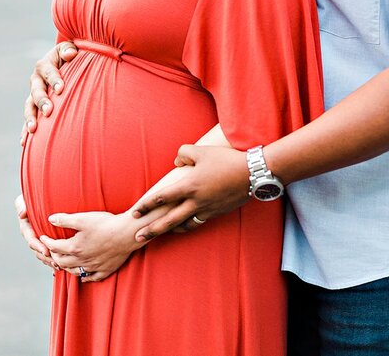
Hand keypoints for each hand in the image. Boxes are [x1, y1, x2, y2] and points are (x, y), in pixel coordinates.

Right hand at [15, 195, 56, 270]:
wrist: (43, 199)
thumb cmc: (33, 198)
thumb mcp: (25, 199)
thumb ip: (21, 204)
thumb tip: (22, 213)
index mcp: (27, 228)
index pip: (31, 240)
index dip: (38, 246)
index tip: (46, 251)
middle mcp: (32, 236)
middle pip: (37, 251)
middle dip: (46, 258)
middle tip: (56, 262)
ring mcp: (39, 240)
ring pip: (43, 254)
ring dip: (50, 261)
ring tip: (60, 265)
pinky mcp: (46, 242)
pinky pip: (49, 254)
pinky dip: (53, 260)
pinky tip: (62, 265)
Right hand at [21, 41, 78, 144]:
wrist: (61, 65)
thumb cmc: (69, 57)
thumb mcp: (69, 49)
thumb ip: (69, 50)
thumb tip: (71, 54)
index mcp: (44, 66)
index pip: (49, 72)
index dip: (55, 80)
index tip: (62, 89)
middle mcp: (36, 81)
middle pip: (36, 91)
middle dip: (42, 101)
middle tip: (48, 111)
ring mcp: (33, 95)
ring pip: (29, 107)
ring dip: (30, 118)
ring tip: (33, 129)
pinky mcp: (34, 108)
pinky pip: (29, 119)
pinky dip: (25, 131)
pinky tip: (24, 143)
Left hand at [40, 210, 143, 282]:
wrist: (127, 233)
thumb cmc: (105, 224)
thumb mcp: (82, 218)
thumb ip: (64, 220)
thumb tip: (50, 219)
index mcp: (75, 247)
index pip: (54, 247)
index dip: (46, 242)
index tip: (43, 237)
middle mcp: (82, 259)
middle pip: (62, 262)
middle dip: (54, 256)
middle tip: (51, 250)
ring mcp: (94, 266)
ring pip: (75, 271)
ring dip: (66, 267)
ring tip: (63, 261)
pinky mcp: (106, 269)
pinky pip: (92, 277)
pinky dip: (85, 277)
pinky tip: (83, 275)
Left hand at [130, 145, 250, 241]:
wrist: (253, 174)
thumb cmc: (226, 160)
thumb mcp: (201, 150)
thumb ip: (184, 153)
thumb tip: (176, 163)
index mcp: (189, 186)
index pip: (161, 198)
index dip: (146, 205)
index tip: (134, 212)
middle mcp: (196, 201)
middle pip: (169, 220)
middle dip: (152, 230)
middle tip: (138, 237)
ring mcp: (207, 209)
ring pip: (184, 225)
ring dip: (171, 230)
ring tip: (160, 233)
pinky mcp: (217, 212)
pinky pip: (198, 222)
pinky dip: (188, 226)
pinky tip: (184, 226)